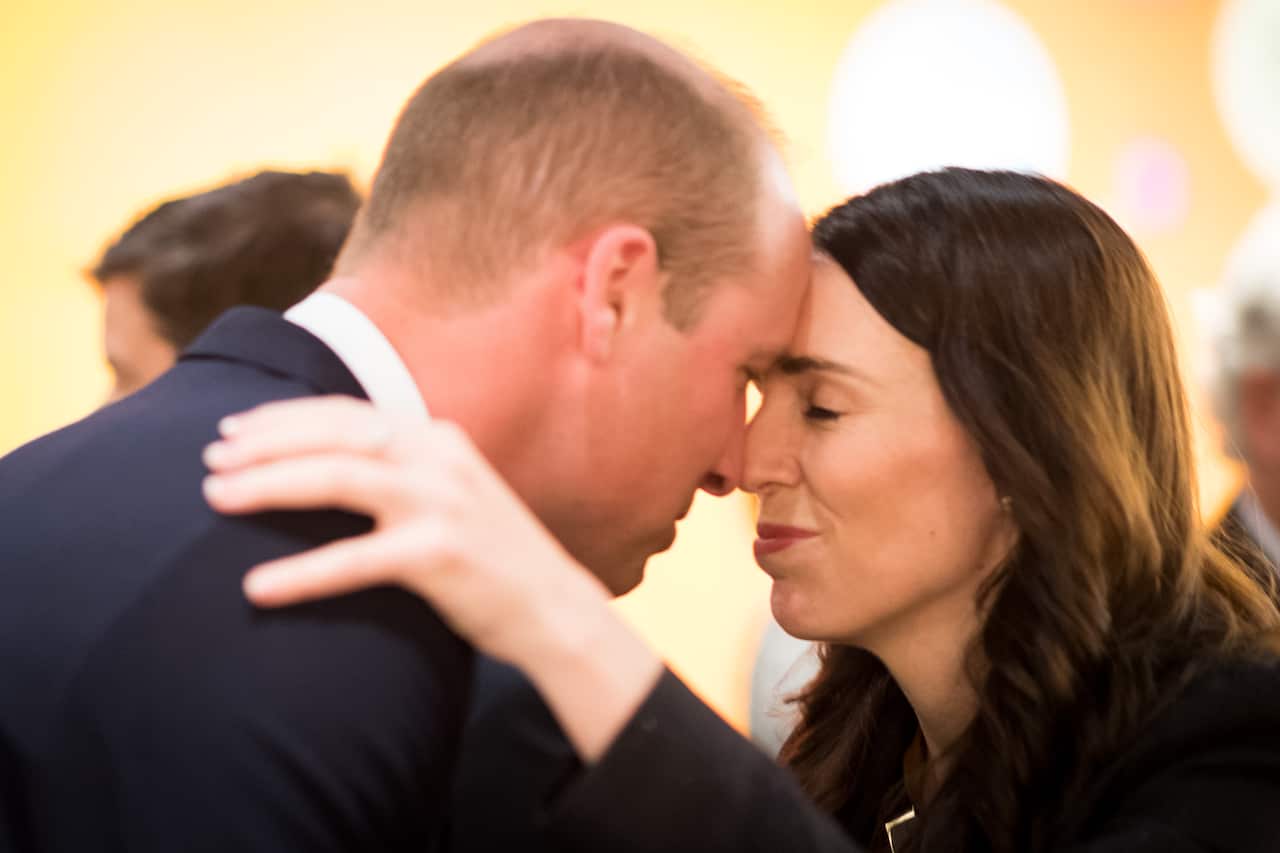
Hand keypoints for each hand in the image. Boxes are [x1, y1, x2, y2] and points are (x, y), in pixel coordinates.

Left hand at [202, 396, 608, 668]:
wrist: (554, 608)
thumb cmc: (491, 558)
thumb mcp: (451, 495)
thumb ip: (402, 472)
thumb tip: (327, 465)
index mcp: (437, 439)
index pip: (347, 414)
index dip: (284, 418)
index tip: (234, 430)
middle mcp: (439, 459)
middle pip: (334, 435)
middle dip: (265, 443)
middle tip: (211, 460)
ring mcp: (443, 502)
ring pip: (338, 479)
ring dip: (269, 485)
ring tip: (214, 498)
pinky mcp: (441, 554)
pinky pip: (355, 560)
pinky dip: (302, 574)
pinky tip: (258, 588)